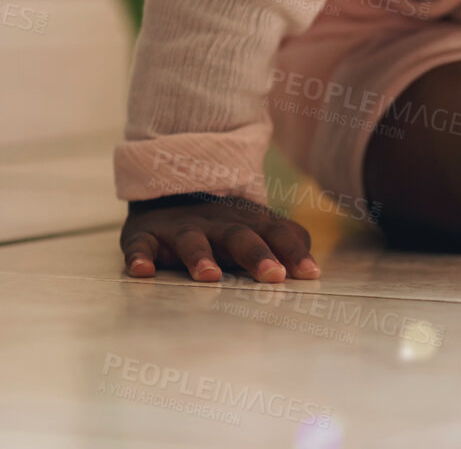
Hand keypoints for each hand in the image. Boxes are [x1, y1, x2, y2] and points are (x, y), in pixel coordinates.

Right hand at [120, 193, 319, 283]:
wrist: (170, 191)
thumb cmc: (223, 223)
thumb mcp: (256, 227)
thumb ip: (287, 241)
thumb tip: (313, 266)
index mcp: (247, 222)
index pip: (276, 234)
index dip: (294, 252)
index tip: (310, 274)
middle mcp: (216, 223)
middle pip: (239, 236)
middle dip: (257, 254)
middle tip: (274, 275)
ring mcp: (181, 228)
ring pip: (192, 240)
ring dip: (200, 257)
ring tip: (210, 276)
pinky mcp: (146, 236)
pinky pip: (141, 246)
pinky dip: (140, 257)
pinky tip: (143, 271)